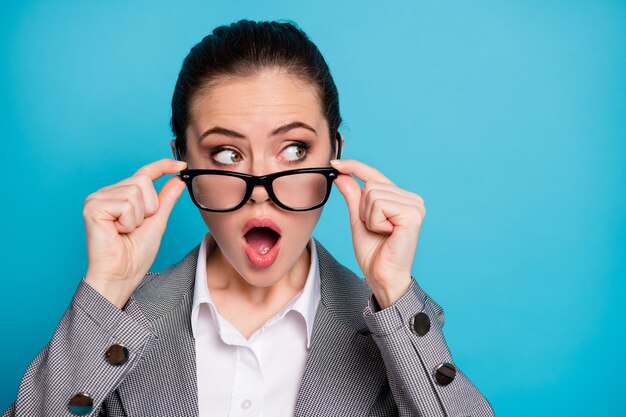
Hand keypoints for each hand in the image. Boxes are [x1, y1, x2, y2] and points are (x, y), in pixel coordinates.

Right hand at [83, 158, 186, 307]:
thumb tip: (177, 179)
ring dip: (139, 217)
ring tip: (126, 231)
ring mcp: (97, 199)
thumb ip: (166, 199)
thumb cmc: (135, 254)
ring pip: (135, 192)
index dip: (163, 166)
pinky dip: (128, 222)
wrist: (121, 275)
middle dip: (149, 207)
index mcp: (121, 195)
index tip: (182, 164)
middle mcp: (107, 193)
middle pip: (142, 181)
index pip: (144, 173)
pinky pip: (125, 204)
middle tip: (136, 226)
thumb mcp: (157, 221)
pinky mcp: (93, 207)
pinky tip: (117, 232)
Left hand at [331, 159, 425, 308]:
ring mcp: (415, 205)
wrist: (382, 276)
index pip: (375, 175)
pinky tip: (387, 233)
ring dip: (368, 217)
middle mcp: (411, 199)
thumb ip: (353, 197)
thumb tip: (343, 175)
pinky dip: (375, 221)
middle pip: (370, 184)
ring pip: (373, 193)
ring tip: (381, 232)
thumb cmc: (374, 253)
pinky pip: (379, 205)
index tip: (335, 162)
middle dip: (363, 209)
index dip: (354, 167)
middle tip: (375, 228)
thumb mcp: (358, 219)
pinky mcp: (413, 214)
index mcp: (401, 198)